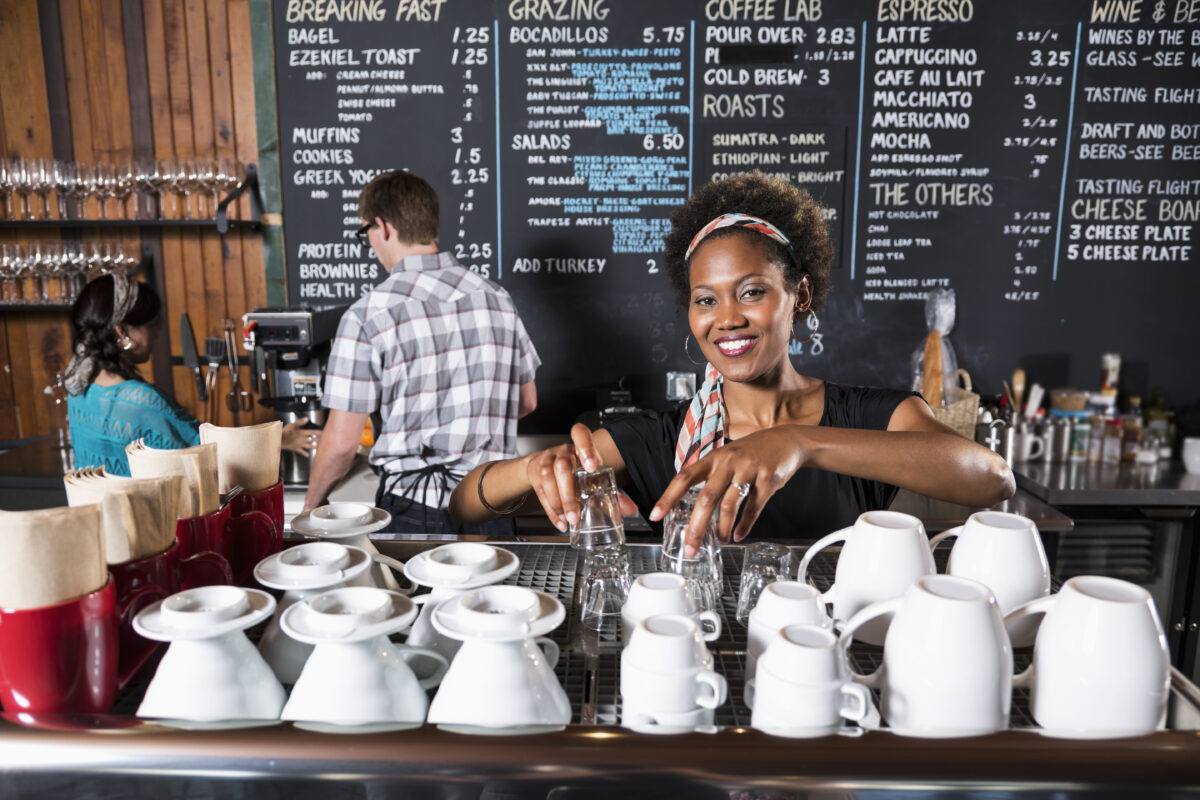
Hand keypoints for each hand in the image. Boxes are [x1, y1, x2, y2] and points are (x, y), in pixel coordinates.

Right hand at [281, 417, 319, 456]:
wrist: (280, 440)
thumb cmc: (285, 432)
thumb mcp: (292, 425)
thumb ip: (300, 422)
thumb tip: (306, 418)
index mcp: (302, 433)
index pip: (312, 432)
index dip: (318, 432)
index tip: (323, 432)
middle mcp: (303, 439)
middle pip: (312, 440)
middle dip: (318, 440)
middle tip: (323, 440)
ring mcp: (300, 445)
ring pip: (309, 446)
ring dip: (314, 447)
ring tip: (318, 447)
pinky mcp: (296, 448)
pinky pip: (301, 452)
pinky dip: (305, 453)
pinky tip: (308, 455)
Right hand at [525, 423, 634, 531]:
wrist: (545, 465)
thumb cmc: (574, 471)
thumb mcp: (591, 477)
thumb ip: (612, 492)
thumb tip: (630, 509)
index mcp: (579, 448)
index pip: (580, 434)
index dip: (586, 447)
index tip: (592, 466)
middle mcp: (562, 452)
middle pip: (563, 466)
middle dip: (568, 493)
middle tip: (575, 514)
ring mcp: (547, 460)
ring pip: (548, 477)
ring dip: (557, 502)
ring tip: (568, 519)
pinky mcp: (535, 471)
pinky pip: (539, 491)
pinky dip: (550, 509)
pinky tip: (559, 520)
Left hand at [648, 426, 808, 553]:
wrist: (787, 440)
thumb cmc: (752, 452)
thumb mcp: (726, 457)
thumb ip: (710, 475)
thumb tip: (689, 501)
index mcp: (713, 458)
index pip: (684, 477)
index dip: (668, 497)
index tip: (656, 515)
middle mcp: (728, 462)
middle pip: (706, 498)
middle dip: (696, 526)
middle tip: (690, 546)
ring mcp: (749, 470)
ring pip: (729, 505)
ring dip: (722, 529)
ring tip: (720, 541)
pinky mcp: (768, 479)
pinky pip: (753, 508)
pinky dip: (745, 526)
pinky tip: (738, 535)